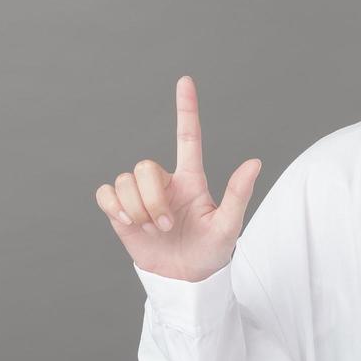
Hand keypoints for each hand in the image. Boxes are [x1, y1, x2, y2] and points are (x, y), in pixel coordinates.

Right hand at [95, 76, 261, 282]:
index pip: (187, 136)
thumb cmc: (210, 252)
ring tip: (153, 230)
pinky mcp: (120, 210)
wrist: (184, 279)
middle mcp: (164, 182)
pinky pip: (105, 192)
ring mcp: (141, 195)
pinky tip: (126, 222)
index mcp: (190, 179)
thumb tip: (254, 162)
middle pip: (145, 167)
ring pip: (125, 181)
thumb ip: (238, 194)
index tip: (185, 81)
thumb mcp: (228, 226)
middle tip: (166, 225)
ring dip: (137, 209)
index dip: (186, 108)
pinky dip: (113, 206)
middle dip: (152, 199)